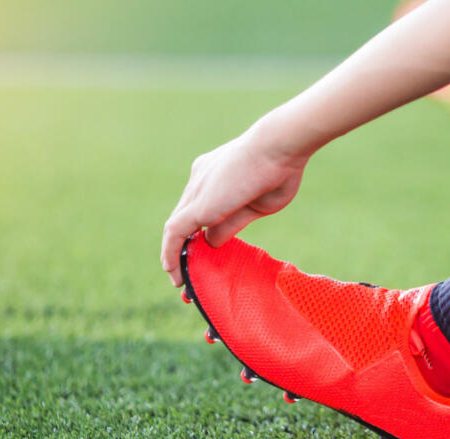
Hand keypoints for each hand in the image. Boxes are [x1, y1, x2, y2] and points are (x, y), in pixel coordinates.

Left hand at [161, 125, 308, 285]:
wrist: (277, 146)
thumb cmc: (278, 171)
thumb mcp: (255, 206)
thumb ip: (230, 224)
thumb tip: (212, 242)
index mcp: (213, 175)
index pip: (199, 208)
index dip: (197, 230)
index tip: (203, 250)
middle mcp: (199, 180)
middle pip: (184, 219)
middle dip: (183, 246)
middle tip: (186, 272)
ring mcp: (196, 190)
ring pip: (176, 227)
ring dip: (175, 254)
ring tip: (179, 279)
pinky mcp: (197, 205)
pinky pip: (174, 233)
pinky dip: (171, 253)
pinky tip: (174, 272)